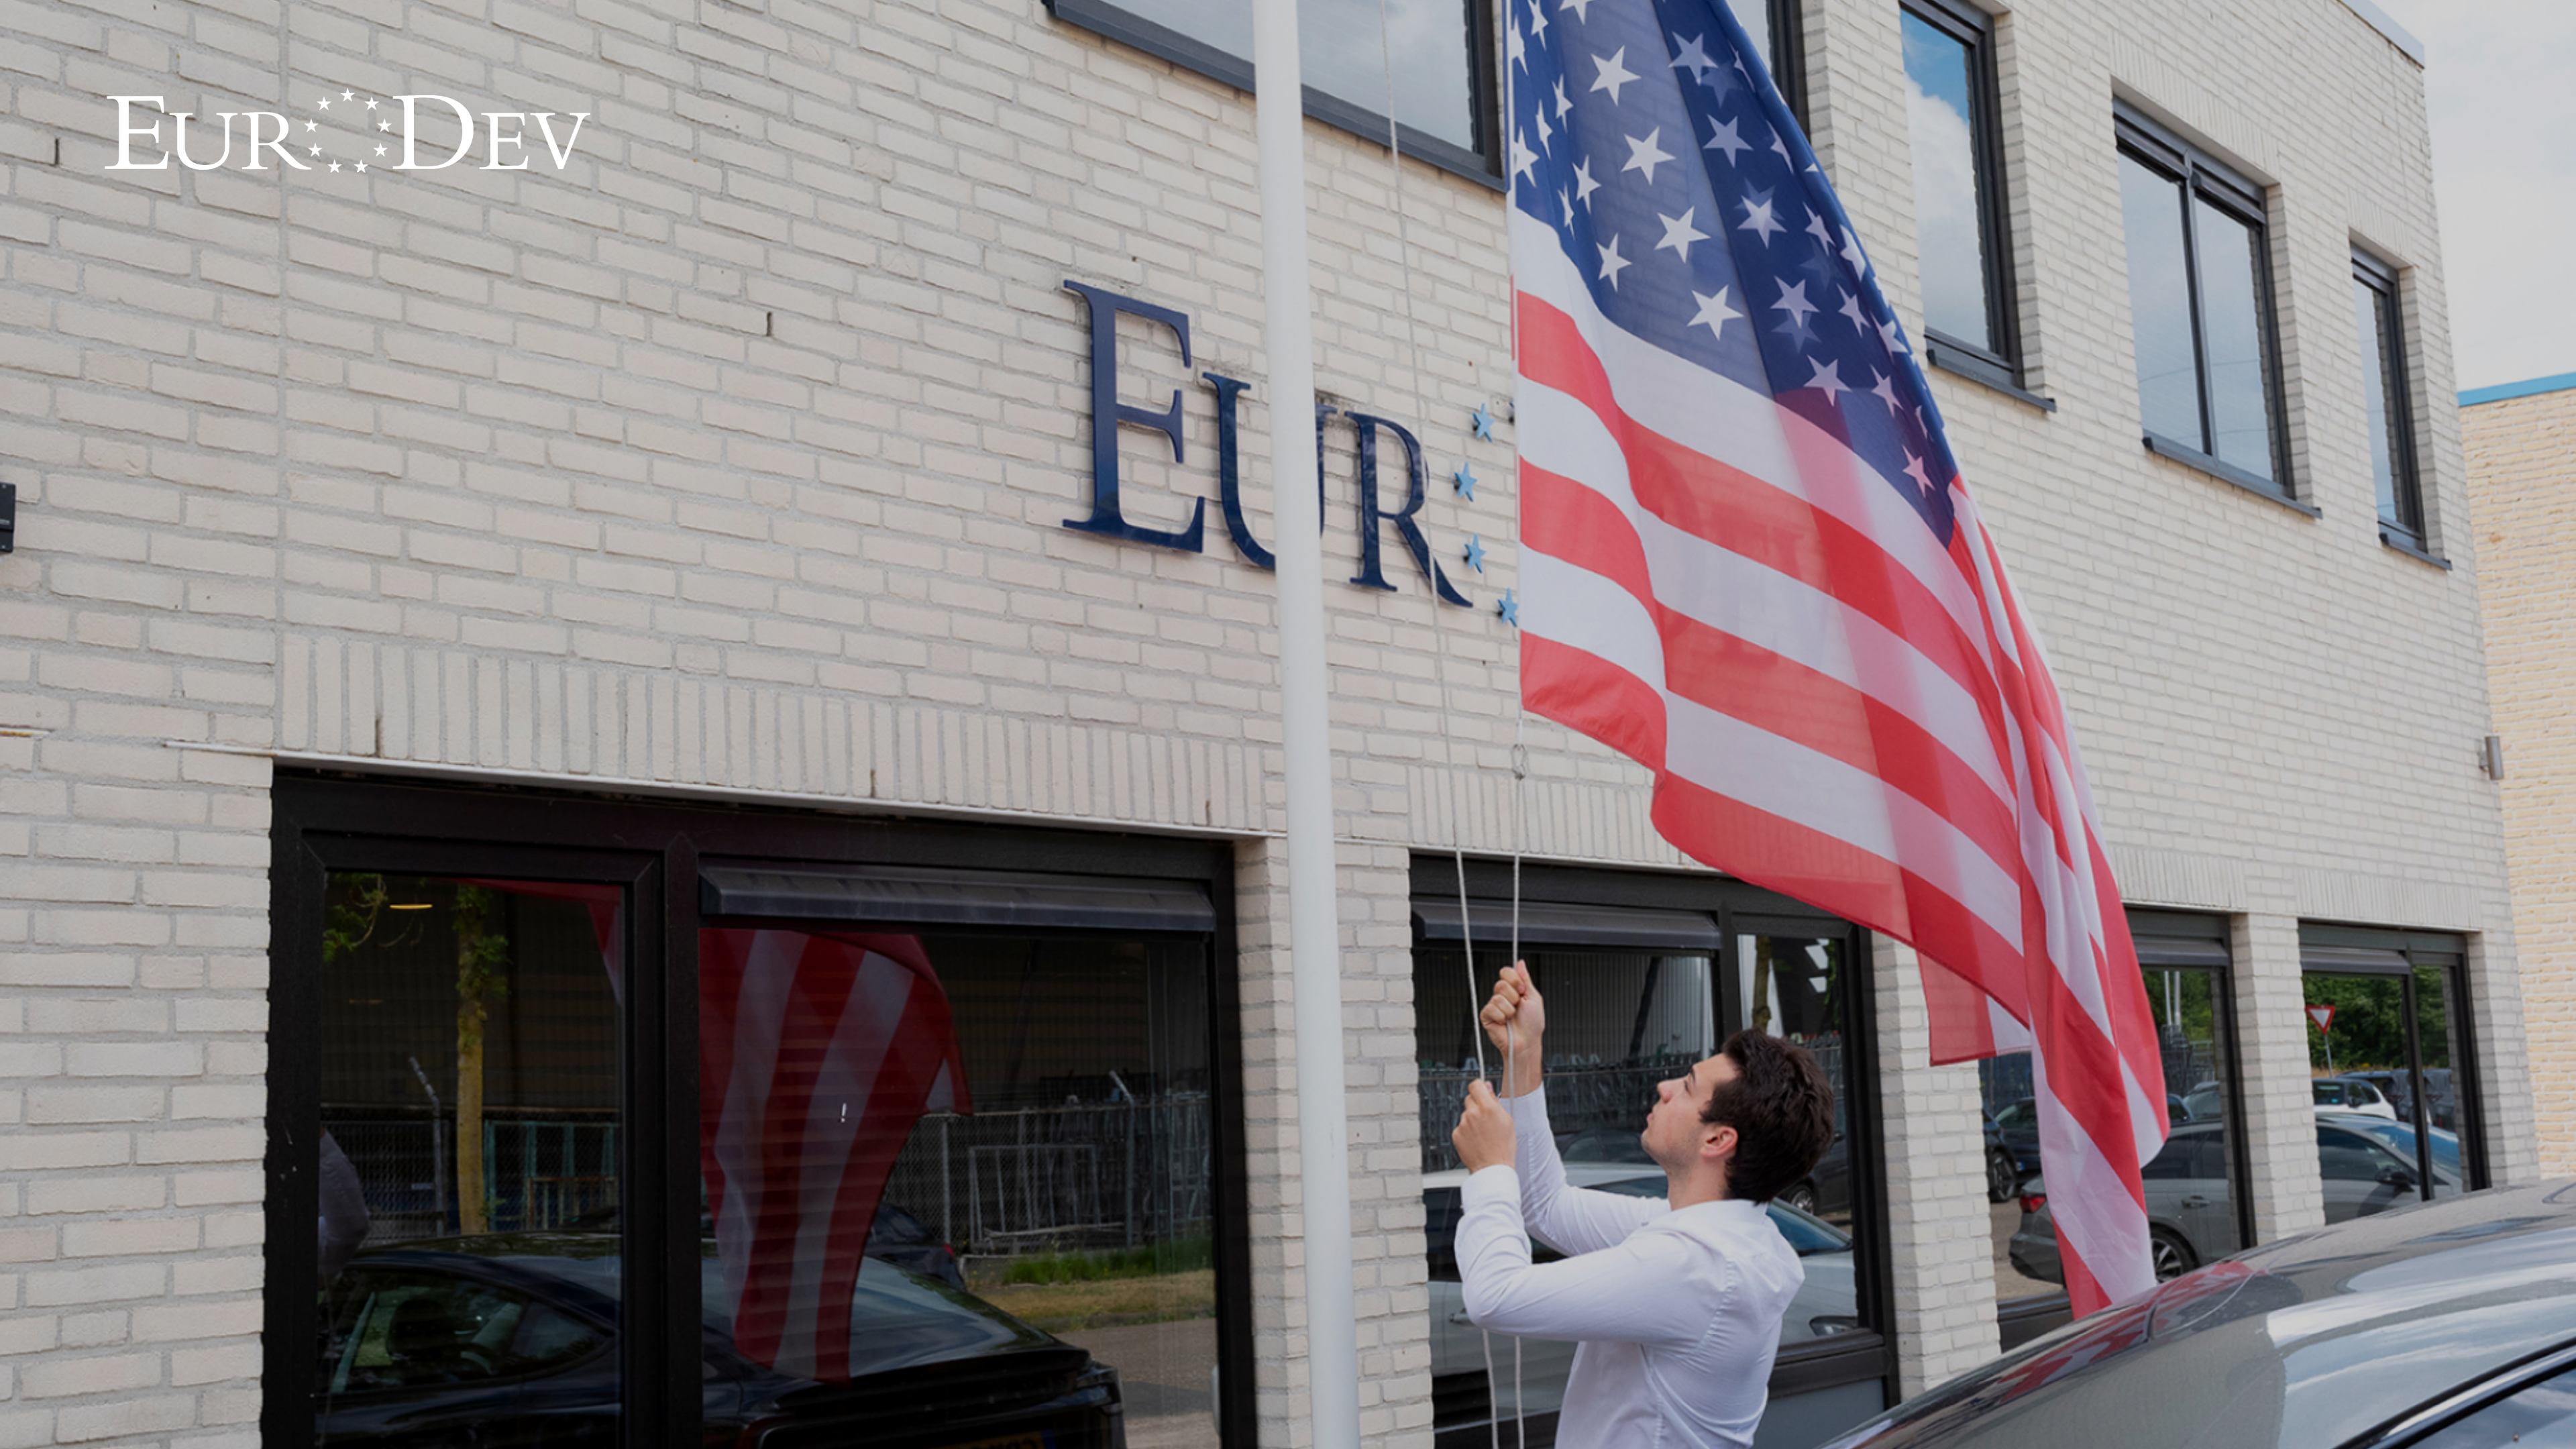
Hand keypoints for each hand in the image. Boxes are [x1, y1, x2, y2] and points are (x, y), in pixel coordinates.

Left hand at [1452, 1079, 1515, 1171]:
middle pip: (1469, 1098)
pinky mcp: (1456, 1134)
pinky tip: (1476, 1139)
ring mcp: (1463, 1124)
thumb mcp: (1507, 1121)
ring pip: (1465, 1114)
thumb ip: (1495, 1101)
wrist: (1493, 1167)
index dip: (1479, 1086)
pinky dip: (1466, 1131)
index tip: (1481, 1089)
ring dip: (1472, 1119)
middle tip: (1485, 1117)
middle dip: (1476, 1104)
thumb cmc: (1503, 1147)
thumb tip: (1488, 1088)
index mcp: (1488, 1108)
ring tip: (1483, 1133)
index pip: (1476, 1085)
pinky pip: (1460, 1127)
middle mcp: (1473, 1114)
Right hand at [1478, 961, 1544, 1095]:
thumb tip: (1520, 963)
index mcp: (1513, 990)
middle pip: (1500, 983)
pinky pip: (1491, 1008)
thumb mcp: (1534, 998)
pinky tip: (1504, 1022)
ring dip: (1509, 1009)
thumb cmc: (1532, 1024)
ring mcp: (1493, 1006)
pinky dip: (1501, 1016)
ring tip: (1512, 1017)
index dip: (1514, 979)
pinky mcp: (1486, 1016)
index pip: (1506, 972)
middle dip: (1513, 996)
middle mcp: (1502, 996)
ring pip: (1497, 997)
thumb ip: (1526, 979)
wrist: (1527, 1042)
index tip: (1522, 990)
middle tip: (1518, 1006)